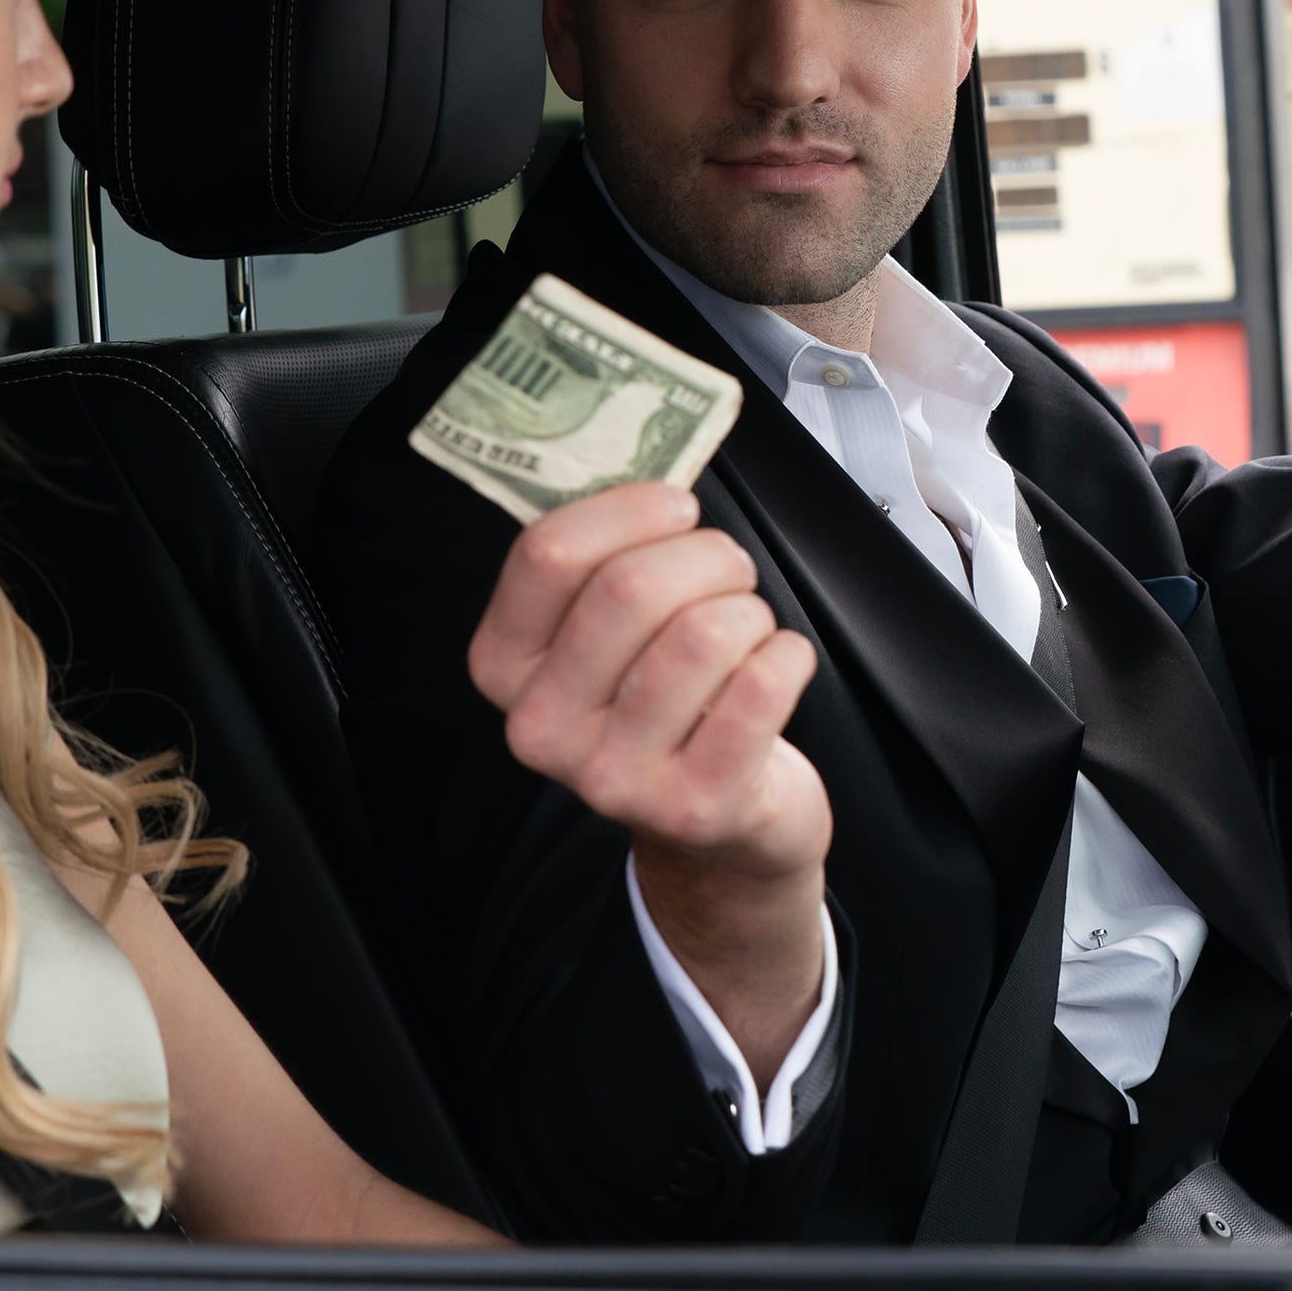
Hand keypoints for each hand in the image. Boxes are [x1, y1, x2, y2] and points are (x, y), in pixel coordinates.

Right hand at [467, 484, 831, 1077]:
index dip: (628, 508)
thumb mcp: (607, 636)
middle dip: (706, 556)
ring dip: (748, 609)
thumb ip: (604, 559)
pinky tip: (778, 668)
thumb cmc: (668, 699)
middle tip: (729, 570)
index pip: (548, 553)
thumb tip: (653, 463)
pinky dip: (787, 656)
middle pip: (629, 588)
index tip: (677, 508)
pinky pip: (760, 687)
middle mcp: (541, 730)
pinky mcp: (694, 806)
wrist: (720, 828)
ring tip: (749, 627)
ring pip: (703, 634)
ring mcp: (613, 779)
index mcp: (504, 668)